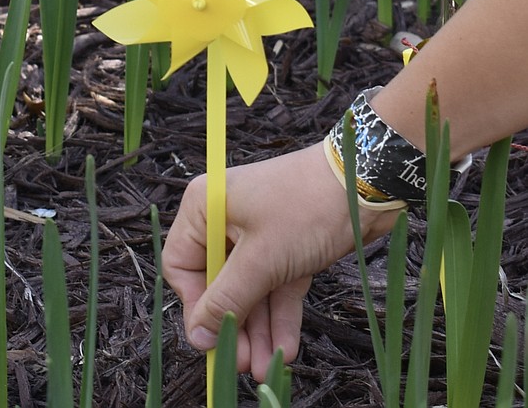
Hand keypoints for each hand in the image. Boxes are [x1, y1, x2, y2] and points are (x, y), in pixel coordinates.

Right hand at [162, 142, 400, 381]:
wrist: (368, 181)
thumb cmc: (307, 208)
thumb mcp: (262, 260)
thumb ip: (227, 299)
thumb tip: (197, 336)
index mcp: (204, 208)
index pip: (182, 266)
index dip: (195, 305)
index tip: (210, 338)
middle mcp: (225, 219)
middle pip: (218, 283)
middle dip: (233, 324)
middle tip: (243, 362)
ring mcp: (257, 233)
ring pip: (250, 289)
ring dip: (258, 328)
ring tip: (265, 367)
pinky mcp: (286, 246)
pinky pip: (275, 286)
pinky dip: (280, 314)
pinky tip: (286, 347)